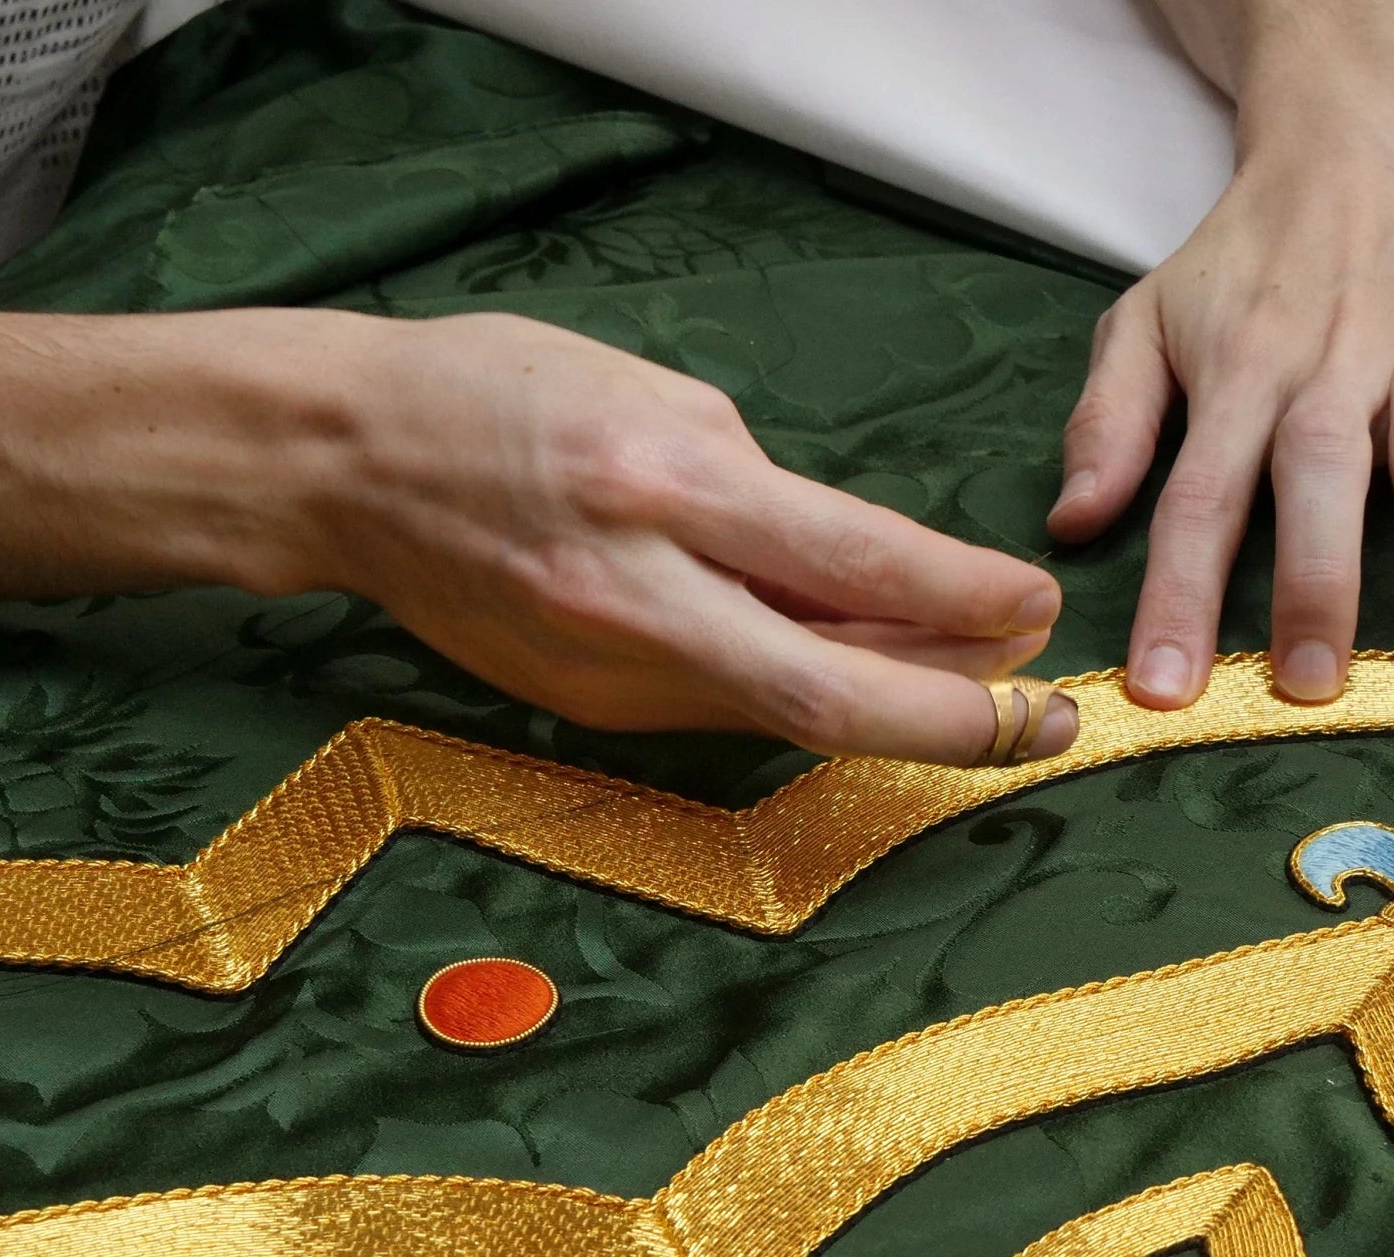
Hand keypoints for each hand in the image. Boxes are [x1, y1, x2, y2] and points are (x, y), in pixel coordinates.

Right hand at [326, 314, 1071, 761]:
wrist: (347, 463)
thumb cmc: (501, 395)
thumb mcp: (654, 397)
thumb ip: (764, 497)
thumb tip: (874, 577)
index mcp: (658, 484)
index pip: (848, 562)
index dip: (960, 599)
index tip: (1036, 608)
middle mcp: (636, 596)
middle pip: (826, 695)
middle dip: (956, 721)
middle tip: (1045, 723)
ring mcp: (607, 670)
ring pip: (786, 714)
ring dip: (895, 709)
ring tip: (984, 696)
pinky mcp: (590, 707)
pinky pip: (728, 709)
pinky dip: (809, 696)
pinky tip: (867, 679)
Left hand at [1047, 49, 1393, 708]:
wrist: (1368, 138)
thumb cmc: (1247, 258)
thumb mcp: (1150, 316)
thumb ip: (1108, 420)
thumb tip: (1071, 520)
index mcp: (1238, 370)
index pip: (1199, 498)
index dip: (1179, 597)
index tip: (1164, 687)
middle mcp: (1330, 366)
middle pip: (1319, 483)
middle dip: (1314, 588)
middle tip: (1309, 688)